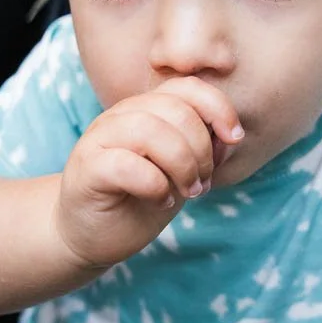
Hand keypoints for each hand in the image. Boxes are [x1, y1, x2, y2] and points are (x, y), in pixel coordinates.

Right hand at [55, 77, 242, 268]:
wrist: (89, 236)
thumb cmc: (137, 202)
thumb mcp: (181, 174)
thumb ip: (203, 150)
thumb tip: (230, 136)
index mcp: (145, 110)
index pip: (185, 87)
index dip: (217, 107)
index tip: (234, 138)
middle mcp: (121, 116)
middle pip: (174, 109)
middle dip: (201, 149)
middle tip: (203, 183)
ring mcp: (99, 139)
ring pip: (150, 130)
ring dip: (182, 165)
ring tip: (188, 191)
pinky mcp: (87, 169)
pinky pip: (126, 164)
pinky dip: (154, 185)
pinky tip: (161, 201)